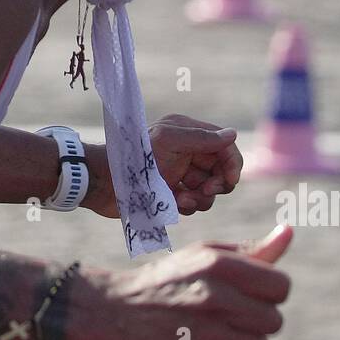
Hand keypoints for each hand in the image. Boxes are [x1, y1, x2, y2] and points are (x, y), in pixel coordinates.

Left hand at [81, 114, 243, 218]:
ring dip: (201, 199)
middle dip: (217, 184)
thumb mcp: (170, 141)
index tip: (229, 180)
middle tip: (204, 191)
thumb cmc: (136, 157)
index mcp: (188, 134)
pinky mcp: (173, 194)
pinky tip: (174, 203)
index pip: (224, 147)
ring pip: (209, 191)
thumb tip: (233, 134)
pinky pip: (195, 204)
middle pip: (221, 171)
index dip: (232, 163)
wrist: (106, 182)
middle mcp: (188, 152)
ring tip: (182, 199)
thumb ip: (202, 138)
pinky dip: (188, 206)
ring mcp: (181, 174)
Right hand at [86, 225, 292, 339]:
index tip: (250, 292)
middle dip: (256, 317)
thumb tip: (289, 232)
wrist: (116, 311)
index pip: (281, 287)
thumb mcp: (206, 254)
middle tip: (228, 312)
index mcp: (219, 265)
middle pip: (274, 320)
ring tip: (214, 329)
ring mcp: (207, 334)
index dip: (269, 291)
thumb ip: (253, 250)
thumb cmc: (170, 279)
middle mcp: (215, 298)